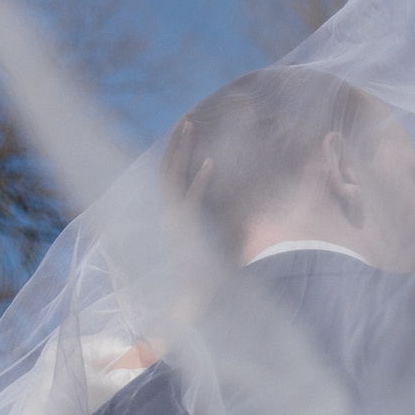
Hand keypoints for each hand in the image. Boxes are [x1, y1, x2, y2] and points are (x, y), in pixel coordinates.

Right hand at [161, 114, 221, 302]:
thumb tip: (246, 193)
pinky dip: (199, 183)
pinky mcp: (188, 232)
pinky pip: (191, 203)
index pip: (171, 174)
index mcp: (175, 212)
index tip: (186, 127)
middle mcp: (171, 214)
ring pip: (171, 179)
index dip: (176, 150)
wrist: (204, 297)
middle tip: (187, 117)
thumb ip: (227, 210)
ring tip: (190, 126)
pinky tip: (210, 164)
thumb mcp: (222, 230)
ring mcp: (177, 222)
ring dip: (181, 152)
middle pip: (167, 169)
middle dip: (177, 142)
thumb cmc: (215, 265)